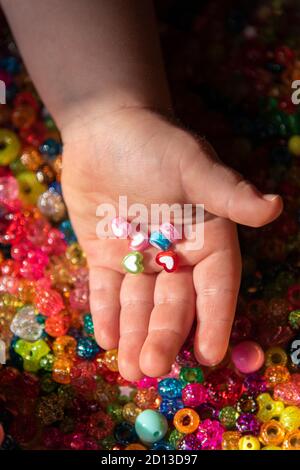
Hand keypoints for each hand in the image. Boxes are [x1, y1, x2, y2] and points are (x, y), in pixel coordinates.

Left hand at [61, 106, 282, 379]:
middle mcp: (175, 254)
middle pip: (175, 303)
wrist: (105, 127)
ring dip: (134, 335)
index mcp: (205, 238)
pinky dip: (106, 312)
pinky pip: (107, 289)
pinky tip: (106, 338)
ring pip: (139, 303)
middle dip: (166, 335)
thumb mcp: (193, 165)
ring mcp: (138, 258)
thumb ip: (227, 192)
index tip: (211, 356)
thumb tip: (274, 207)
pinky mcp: (105, 255)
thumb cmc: (155, 142)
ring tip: (131, 369)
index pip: (216, 285)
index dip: (215, 319)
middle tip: (154, 368)